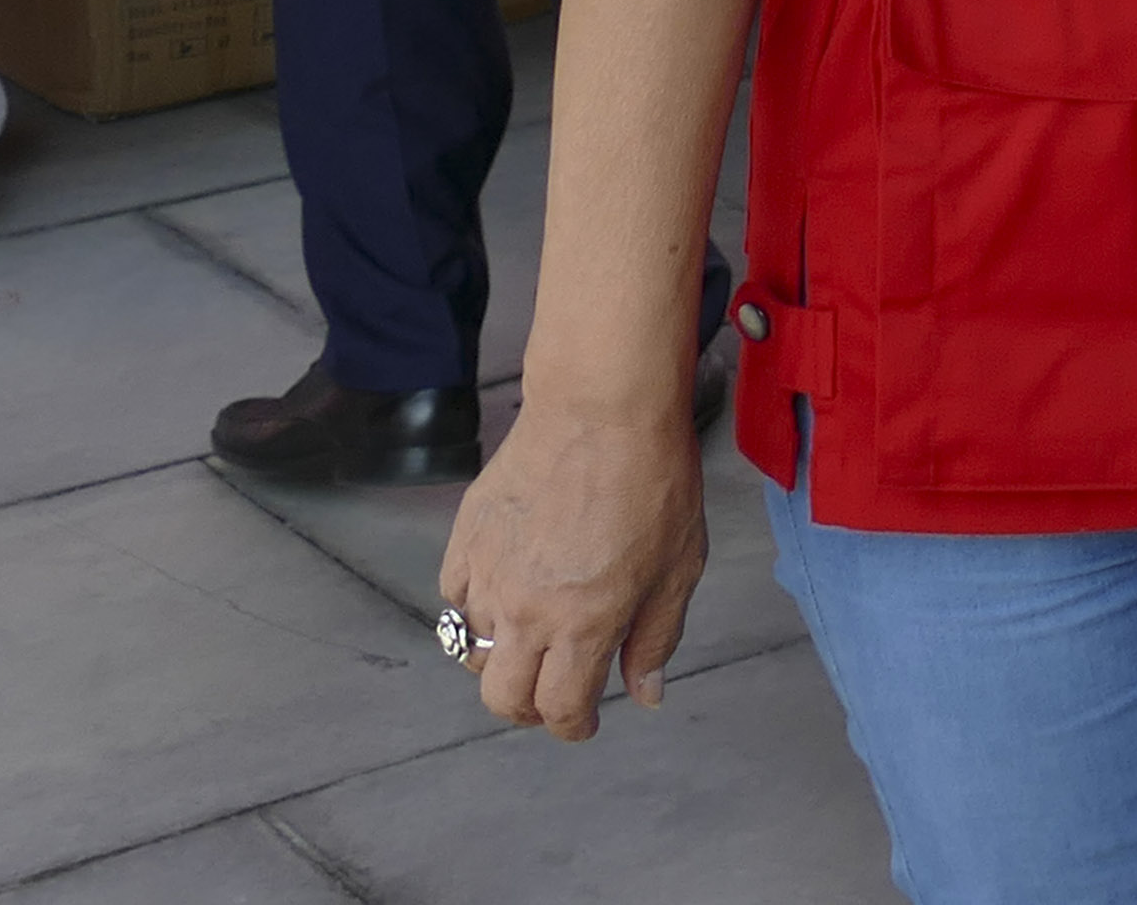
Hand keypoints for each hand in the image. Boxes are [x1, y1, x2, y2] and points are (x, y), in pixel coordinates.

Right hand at [437, 397, 707, 740]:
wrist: (603, 410)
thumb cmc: (655, 483)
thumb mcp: (679, 568)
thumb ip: (655, 638)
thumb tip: (643, 695)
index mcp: (583, 625)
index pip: (560, 708)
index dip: (574, 727)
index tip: (587, 723)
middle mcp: (525, 612)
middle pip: (502, 698)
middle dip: (528, 710)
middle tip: (554, 695)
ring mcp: (487, 577)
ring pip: (475, 649)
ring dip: (505, 656)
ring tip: (538, 633)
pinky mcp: (465, 541)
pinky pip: (457, 598)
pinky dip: (477, 608)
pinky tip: (508, 589)